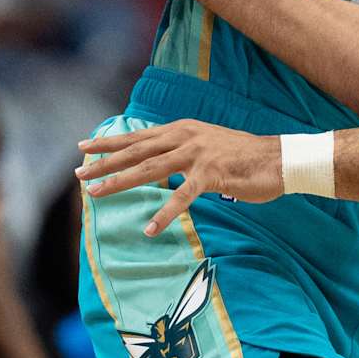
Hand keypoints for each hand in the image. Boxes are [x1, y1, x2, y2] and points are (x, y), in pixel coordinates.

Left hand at [78, 119, 283, 236]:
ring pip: (150, 169)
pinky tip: (151, 228)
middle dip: (105, 162)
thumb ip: (183, 149)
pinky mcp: (213, 174)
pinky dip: (166, 213)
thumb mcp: (208, 144)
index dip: (111, 142)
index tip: (84, 146)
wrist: (279, 158)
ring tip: (95, 194)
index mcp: (184, 129)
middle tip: (79, 173)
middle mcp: (186, 137)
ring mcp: (198, 155)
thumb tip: (160, 161)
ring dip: (120, 182)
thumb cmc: (244, 156)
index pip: (139, 135)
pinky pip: (184, 197)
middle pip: (137, 150)